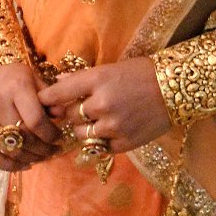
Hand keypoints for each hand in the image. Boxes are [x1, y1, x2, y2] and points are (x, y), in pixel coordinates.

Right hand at [0, 62, 61, 170]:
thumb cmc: (16, 78)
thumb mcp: (36, 80)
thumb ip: (50, 97)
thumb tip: (62, 114)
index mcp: (16, 87)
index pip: (36, 120)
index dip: (50, 134)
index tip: (59, 138)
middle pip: (24, 137)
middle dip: (43, 149)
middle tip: (53, 151)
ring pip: (10, 150)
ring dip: (30, 158)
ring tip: (41, 157)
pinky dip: (10, 166)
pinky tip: (24, 164)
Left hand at [37, 56, 170, 153]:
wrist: (175, 89)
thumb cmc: (143, 73)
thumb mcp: (112, 68)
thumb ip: (83, 78)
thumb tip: (58, 81)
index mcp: (98, 79)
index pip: (59, 92)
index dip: (46, 98)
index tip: (40, 101)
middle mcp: (102, 103)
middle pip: (68, 116)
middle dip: (69, 113)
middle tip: (73, 110)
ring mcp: (112, 126)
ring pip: (80, 134)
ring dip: (82, 129)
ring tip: (94, 120)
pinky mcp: (123, 143)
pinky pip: (98, 147)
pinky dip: (99, 140)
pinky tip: (108, 130)